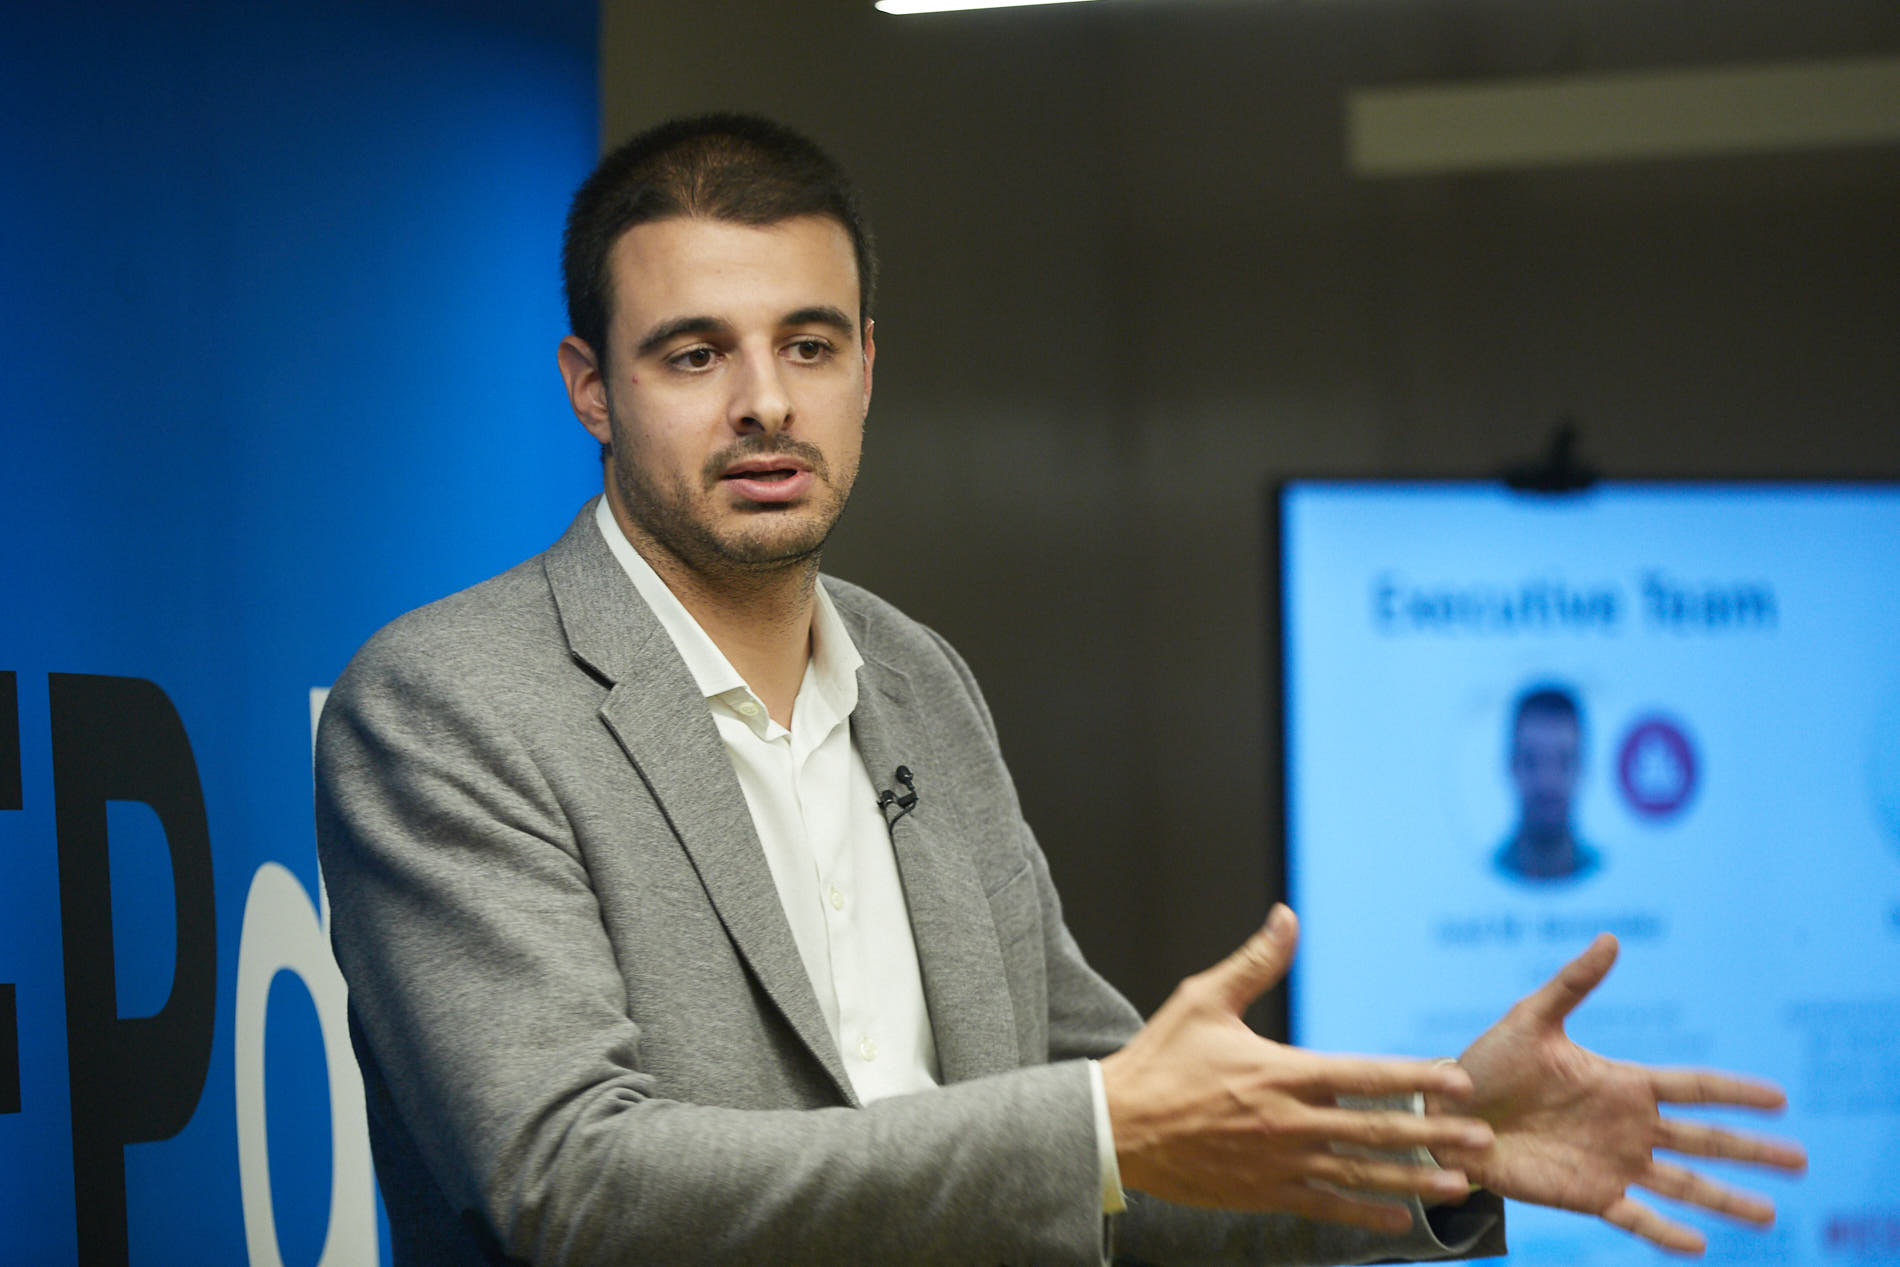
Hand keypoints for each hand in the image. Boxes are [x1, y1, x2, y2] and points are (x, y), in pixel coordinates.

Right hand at [1101, 905, 1496, 1232]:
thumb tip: (1288, 916)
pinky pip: (1325, 1207)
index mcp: (1280, 1072)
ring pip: (1360, 1174)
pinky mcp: (1263, 1193)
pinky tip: (1401, 1219)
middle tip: (1482, 1141)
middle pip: (1376, 1129)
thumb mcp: (1204, 999)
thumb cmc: (1159, 1059)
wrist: (1116, 1127)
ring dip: (1414, 1181)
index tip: (1460, 1081)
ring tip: (1460, 1186)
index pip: (1364, 1075)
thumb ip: (1255, 962)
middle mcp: (1288, 1122)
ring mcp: (1279, 1163)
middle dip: (1435, 1136)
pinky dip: (1365, 1213)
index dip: (1416, 1078)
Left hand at [1434, 934, 1807, 1253]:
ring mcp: (1612, 1163)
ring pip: (1683, 1185)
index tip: (1780, 1098)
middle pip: (1704, 1141)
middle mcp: (1627, 1127)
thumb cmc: (1487, 1063)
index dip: (1736, 1093)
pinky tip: (1699, 1245)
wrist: (1448, 1111)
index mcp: (1621, 1083)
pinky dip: (1666, 1233)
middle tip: (1800, 1162)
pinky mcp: (1587, 1194)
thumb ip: (1574, 983)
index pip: (1693, 1088)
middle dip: (1752, 1151)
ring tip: (1769, 1214)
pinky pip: (1636, 1217)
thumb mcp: (1531, 1019)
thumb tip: (1611, 938)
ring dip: (1725, 1199)